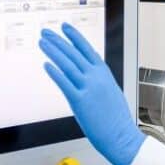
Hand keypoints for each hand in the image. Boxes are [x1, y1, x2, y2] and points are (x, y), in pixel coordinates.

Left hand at [38, 21, 143, 164]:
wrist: (121, 137)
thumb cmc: (116, 119)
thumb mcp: (111, 91)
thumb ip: (100, 78)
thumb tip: (90, 68)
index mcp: (104, 74)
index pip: (87, 49)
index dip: (74, 36)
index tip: (64, 27)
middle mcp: (96, 78)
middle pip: (74, 53)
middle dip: (58, 40)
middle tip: (46, 32)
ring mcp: (88, 89)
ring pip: (67, 65)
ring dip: (53, 51)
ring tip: (42, 43)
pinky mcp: (80, 101)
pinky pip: (64, 83)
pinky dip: (54, 72)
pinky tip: (46, 64)